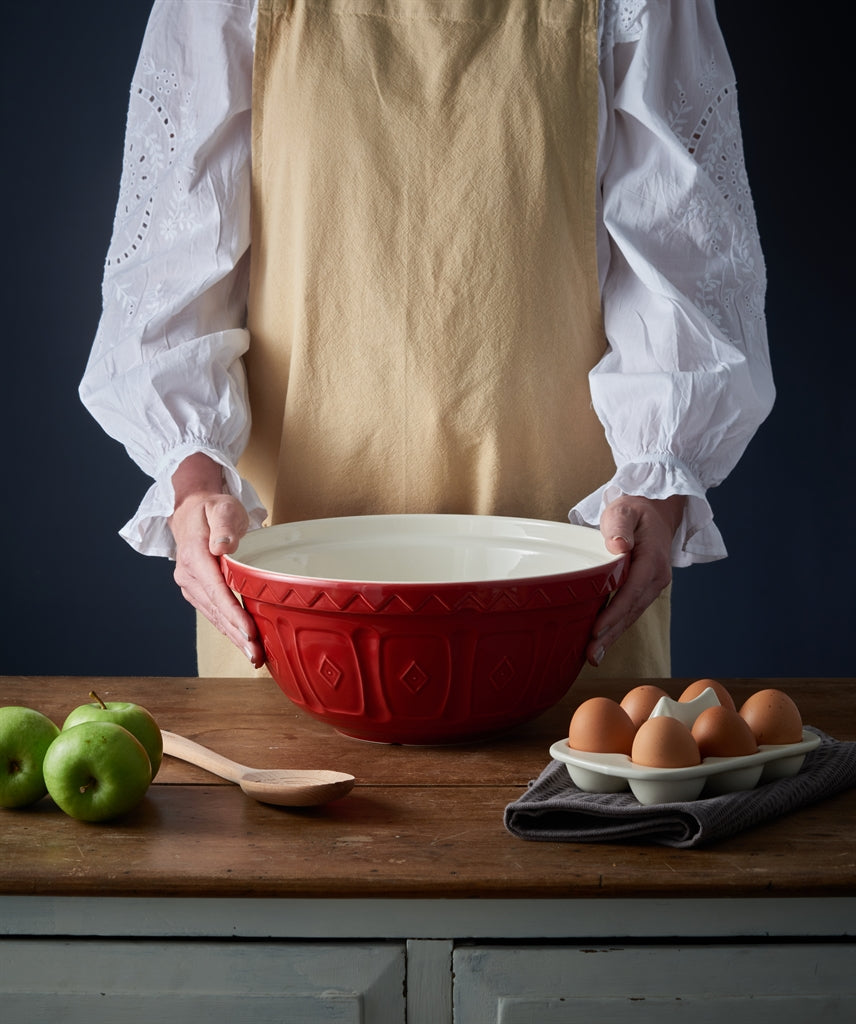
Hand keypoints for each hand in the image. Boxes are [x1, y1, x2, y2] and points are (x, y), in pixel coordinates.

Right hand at [168, 454, 263, 666]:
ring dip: (233, 637)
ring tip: (254, 656)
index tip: (248, 632)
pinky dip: (228, 628)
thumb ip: (224, 525)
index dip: (233, 613)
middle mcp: (188, 574)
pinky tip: (242, 642)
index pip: (216, 591)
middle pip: (215, 610)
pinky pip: (213, 612)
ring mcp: (190, 584)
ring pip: (214, 615)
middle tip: (257, 656)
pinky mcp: (197, 590)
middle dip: (236, 635)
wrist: (191, 509)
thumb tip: (223, 546)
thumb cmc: (212, 507)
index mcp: (195, 555)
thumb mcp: (222, 507)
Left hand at [586, 494, 685, 666]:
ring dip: (612, 636)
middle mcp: (656, 577)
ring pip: (631, 615)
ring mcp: (652, 586)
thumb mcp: (624, 509)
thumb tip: (618, 546)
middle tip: (591, 655)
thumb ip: (620, 525)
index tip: (597, 629)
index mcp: (652, 559)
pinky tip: (601, 642)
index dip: (615, 611)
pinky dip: (616, 627)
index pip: (633, 590)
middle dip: (611, 634)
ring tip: (593, 656)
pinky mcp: (644, 590)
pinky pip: (630, 611)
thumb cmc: (634, 510)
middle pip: (632, 610)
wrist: (654, 512)